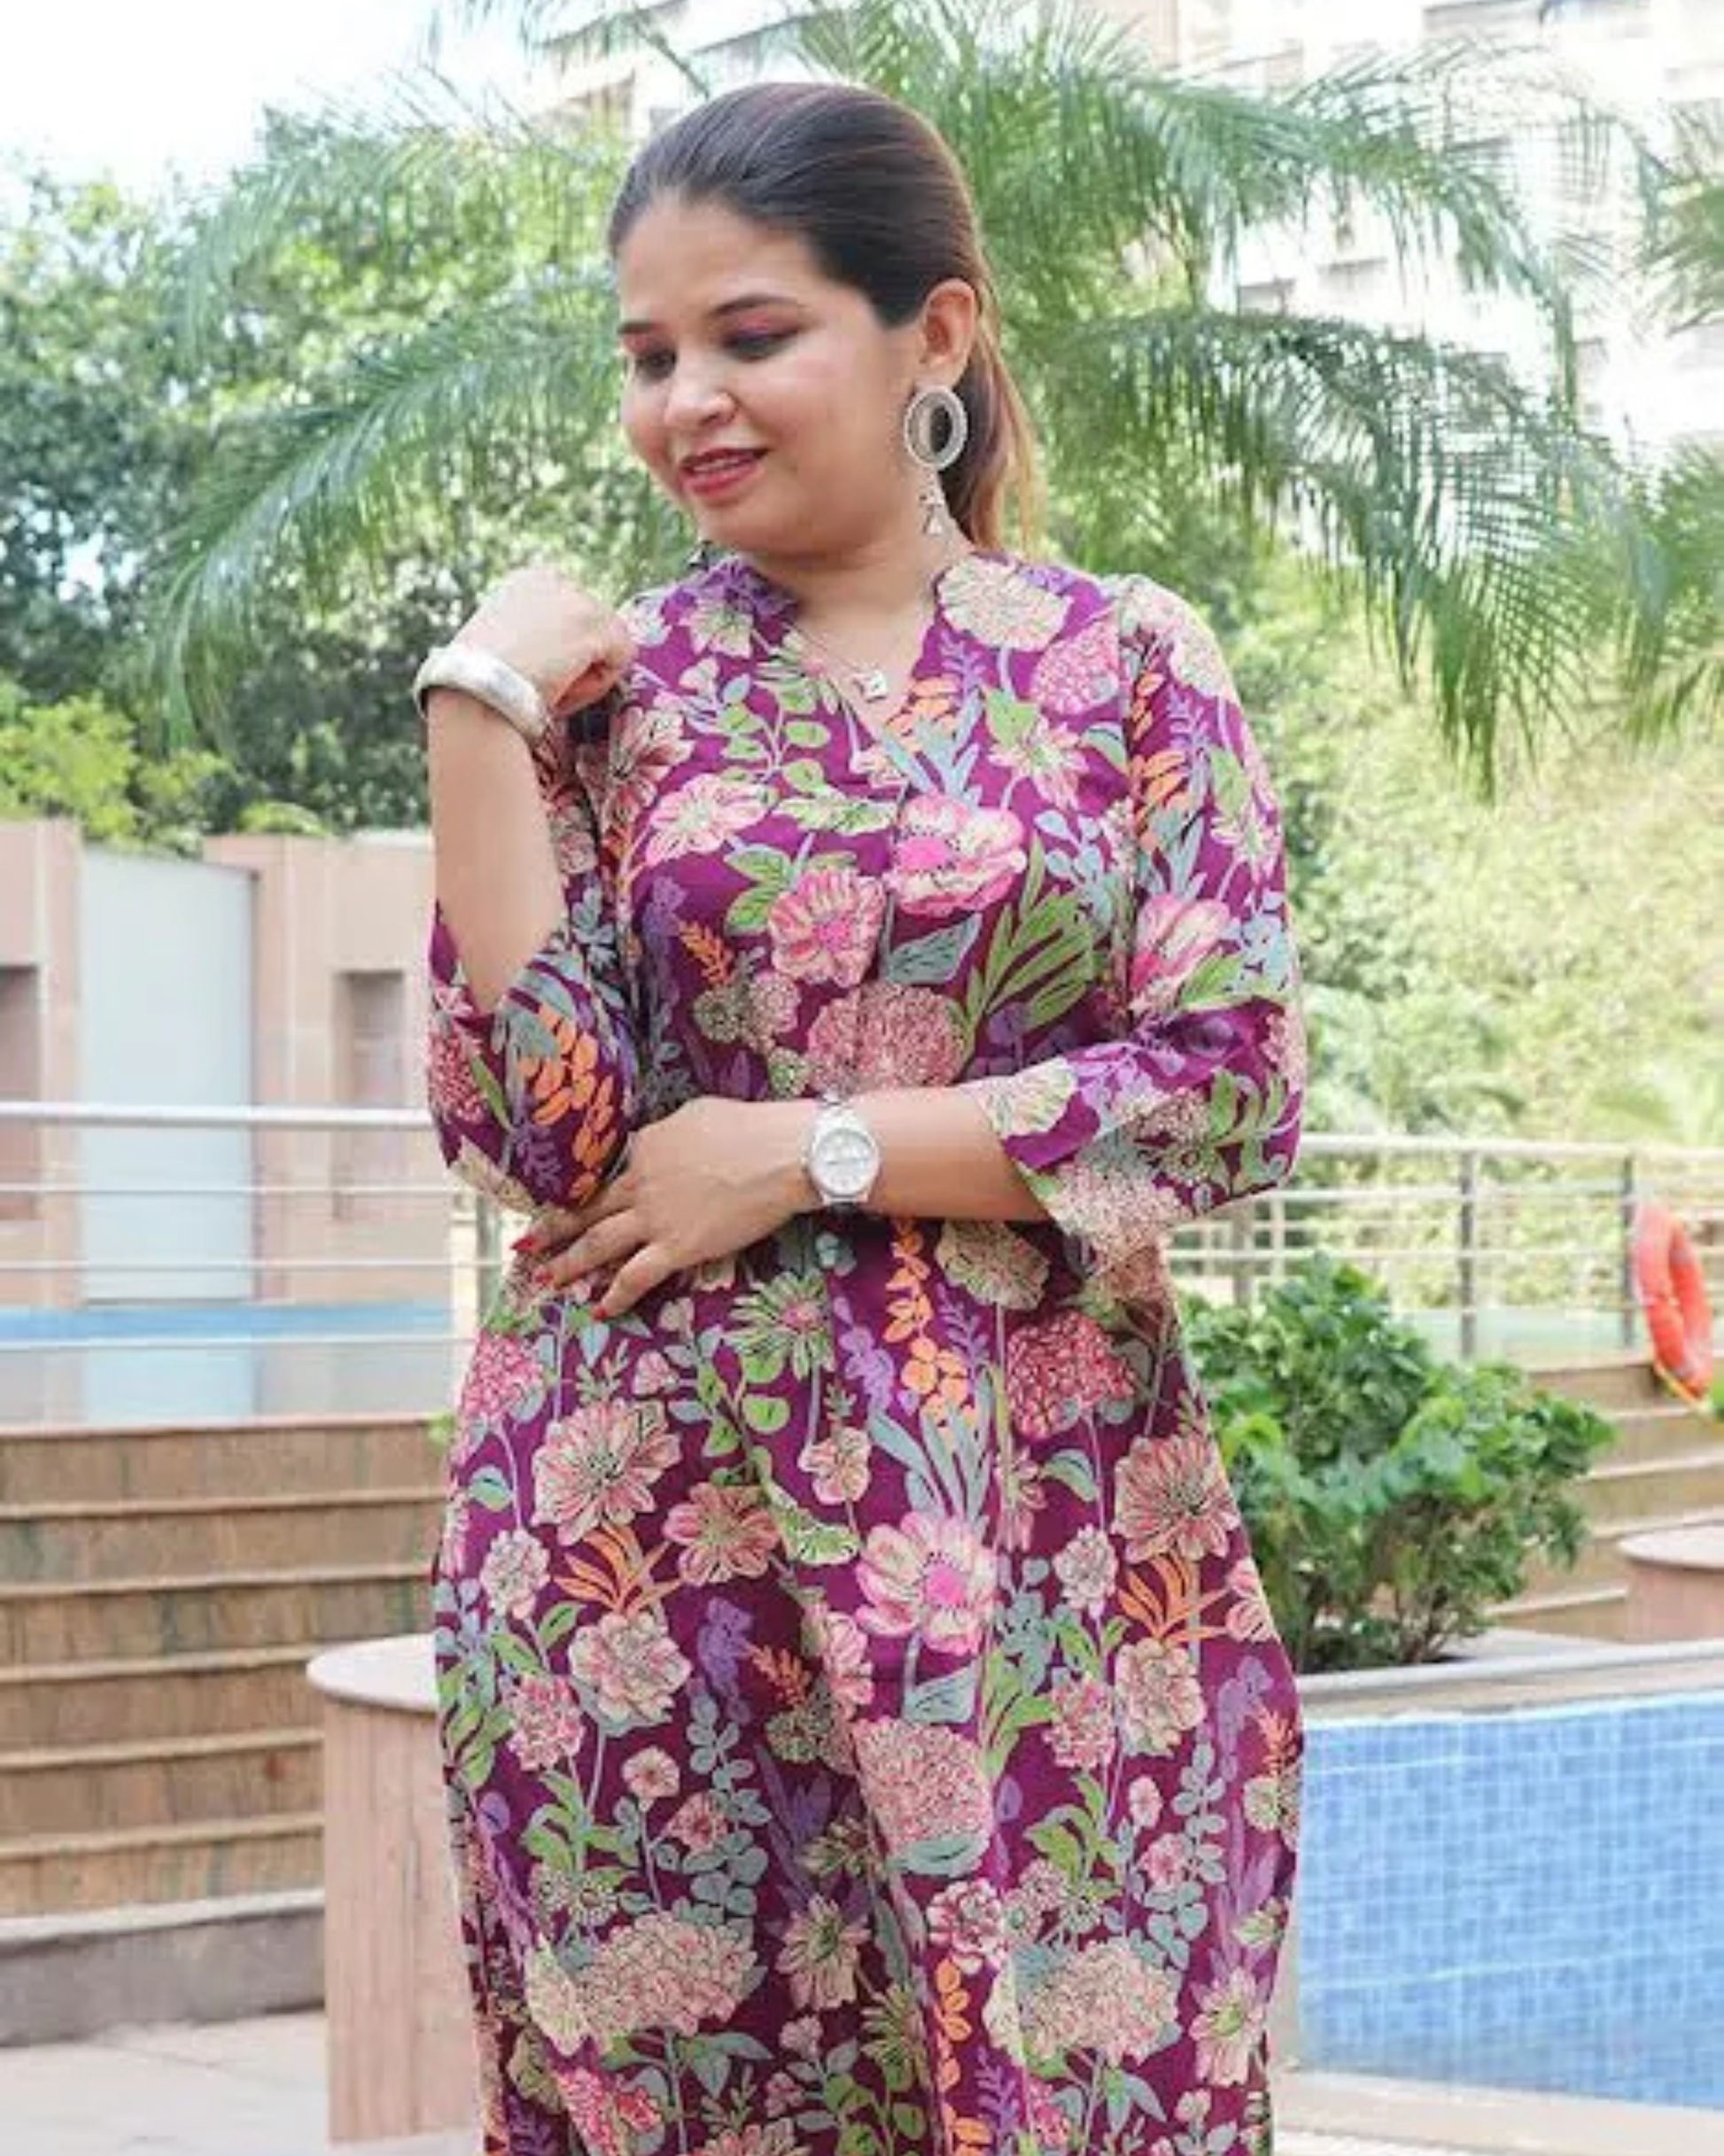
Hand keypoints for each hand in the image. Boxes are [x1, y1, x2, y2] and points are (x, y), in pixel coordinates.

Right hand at [454, 562, 633, 717]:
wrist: (476, 690)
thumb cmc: (481, 681)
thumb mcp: (506, 643)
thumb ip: (537, 637)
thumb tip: (564, 658)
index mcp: (528, 581)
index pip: (571, 618)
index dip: (562, 653)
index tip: (537, 673)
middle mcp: (555, 579)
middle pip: (593, 630)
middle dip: (577, 661)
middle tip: (544, 684)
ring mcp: (578, 597)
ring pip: (609, 646)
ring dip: (586, 675)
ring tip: (549, 687)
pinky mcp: (596, 621)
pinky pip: (621, 660)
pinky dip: (597, 685)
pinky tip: (562, 688)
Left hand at [529, 1098, 820, 1317]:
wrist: (781, 1154)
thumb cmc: (750, 1128)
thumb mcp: (700, 1115)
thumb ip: (674, 1133)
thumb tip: (668, 1141)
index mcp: (645, 1146)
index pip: (613, 1166)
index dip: (595, 1185)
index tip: (581, 1197)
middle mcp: (639, 1182)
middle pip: (588, 1207)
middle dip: (554, 1227)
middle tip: (527, 1243)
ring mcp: (654, 1217)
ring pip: (599, 1243)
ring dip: (569, 1262)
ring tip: (547, 1278)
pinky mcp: (676, 1247)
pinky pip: (636, 1276)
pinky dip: (615, 1295)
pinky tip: (600, 1310)